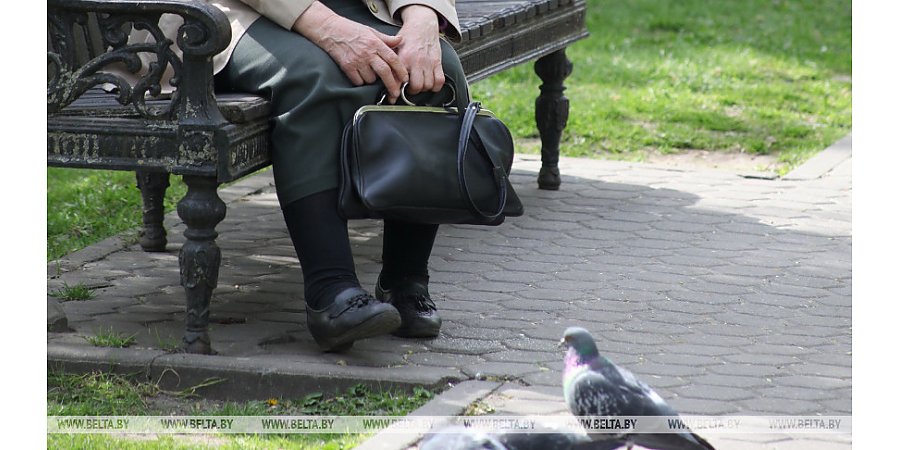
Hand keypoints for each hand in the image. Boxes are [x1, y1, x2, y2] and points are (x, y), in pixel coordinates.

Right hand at [293, 2, 407, 102]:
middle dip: (392, 85)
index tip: (405, 79)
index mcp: (375, 43)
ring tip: (370, 75)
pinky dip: (361, 82)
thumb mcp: (371, 31)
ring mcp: (357, 61)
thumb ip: (386, 39)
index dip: (401, 70)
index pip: (392, 59)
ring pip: (370, 79)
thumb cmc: (351, 30)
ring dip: (373, 81)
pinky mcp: (347, 67)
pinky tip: (360, 76)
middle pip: (384, 72)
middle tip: (395, 93)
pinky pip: (358, 81)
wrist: (330, 29)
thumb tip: (400, 40)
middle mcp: (367, 53)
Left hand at [396, 5, 444, 94]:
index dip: (394, 92)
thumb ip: (389, 62)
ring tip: (419, 84)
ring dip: (423, 88)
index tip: (392, 98)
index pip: (398, 79)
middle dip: (412, 91)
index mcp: (404, 58)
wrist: (422, 24)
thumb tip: (382, 78)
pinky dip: (435, 86)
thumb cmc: (408, 37)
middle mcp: (416, 61)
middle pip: (416, 87)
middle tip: (409, 88)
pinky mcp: (437, 62)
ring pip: (428, 86)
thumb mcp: (394, 47)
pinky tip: (430, 84)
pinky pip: (439, 81)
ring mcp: (428, 62)